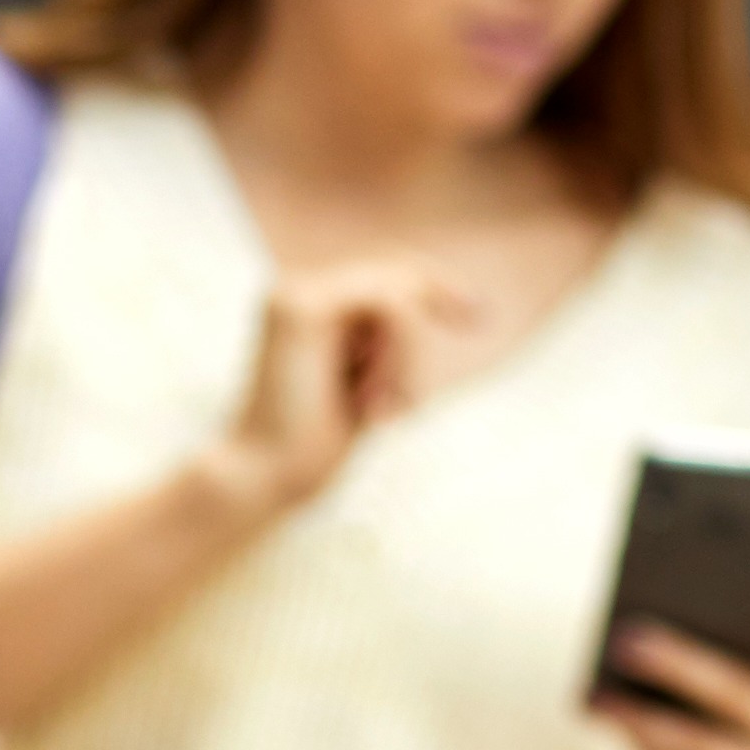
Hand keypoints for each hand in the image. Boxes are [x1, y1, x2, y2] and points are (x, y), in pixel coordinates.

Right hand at [197, 259, 469, 514]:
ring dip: (409, 356)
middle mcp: (298, 289)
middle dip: (441, 299)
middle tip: (478, 321)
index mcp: (311, 303)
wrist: (268, 476)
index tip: (481, 316)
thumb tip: (436, 300)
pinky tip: (375, 402)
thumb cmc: (318, 438)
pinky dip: (401, 354)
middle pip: (398, 272)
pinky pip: (390, 306)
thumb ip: (388, 340)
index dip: (438, 286)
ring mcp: (295, 294)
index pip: (388, 274)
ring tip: (386, 408)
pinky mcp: (301, 310)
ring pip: (398, 292)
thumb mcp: (371, 379)